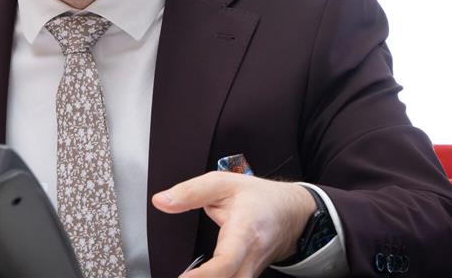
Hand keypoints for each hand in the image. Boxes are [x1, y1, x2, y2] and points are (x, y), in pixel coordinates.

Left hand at [152, 171, 315, 277]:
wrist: (290, 213)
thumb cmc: (258, 198)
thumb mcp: (223, 183)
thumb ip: (190, 192)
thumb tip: (161, 201)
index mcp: (244, 231)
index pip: (227, 261)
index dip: (204, 276)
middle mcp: (250, 257)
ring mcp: (251, 271)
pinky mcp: (247, 277)